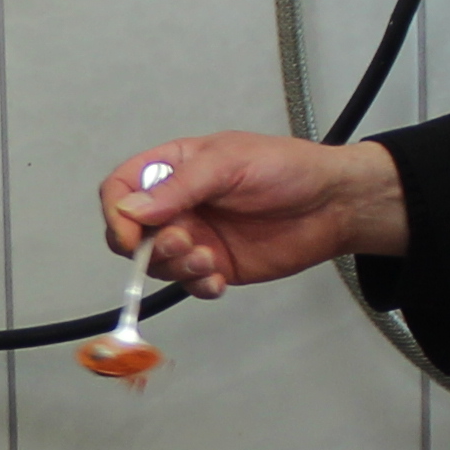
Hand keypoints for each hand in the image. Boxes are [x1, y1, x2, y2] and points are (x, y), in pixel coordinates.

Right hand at [97, 132, 406, 297]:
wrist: (332, 204)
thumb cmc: (286, 169)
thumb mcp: (228, 164)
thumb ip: (178, 187)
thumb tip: (130, 210)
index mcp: (174, 168)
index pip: (121, 188)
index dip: (117, 213)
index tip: (131, 233)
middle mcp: (178, 204)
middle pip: (130, 233)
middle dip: (148, 247)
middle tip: (183, 242)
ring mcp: (196, 236)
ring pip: (158, 264)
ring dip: (176, 267)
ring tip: (209, 259)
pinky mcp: (216, 265)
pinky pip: (189, 284)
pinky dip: (198, 285)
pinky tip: (219, 277)